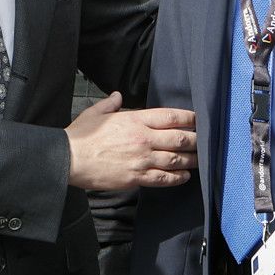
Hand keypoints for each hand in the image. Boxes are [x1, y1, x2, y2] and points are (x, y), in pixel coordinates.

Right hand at [66, 93, 196, 191]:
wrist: (69, 159)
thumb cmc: (80, 136)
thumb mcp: (95, 113)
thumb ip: (110, 104)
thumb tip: (117, 96)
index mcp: (135, 119)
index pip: (171, 117)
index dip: (189, 118)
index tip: (198, 120)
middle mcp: (143, 138)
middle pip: (180, 138)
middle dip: (196, 140)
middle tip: (204, 141)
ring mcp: (142, 159)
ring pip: (176, 160)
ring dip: (191, 160)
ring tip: (199, 159)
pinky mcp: (137, 177)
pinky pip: (164, 178)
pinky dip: (178, 177)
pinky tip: (184, 176)